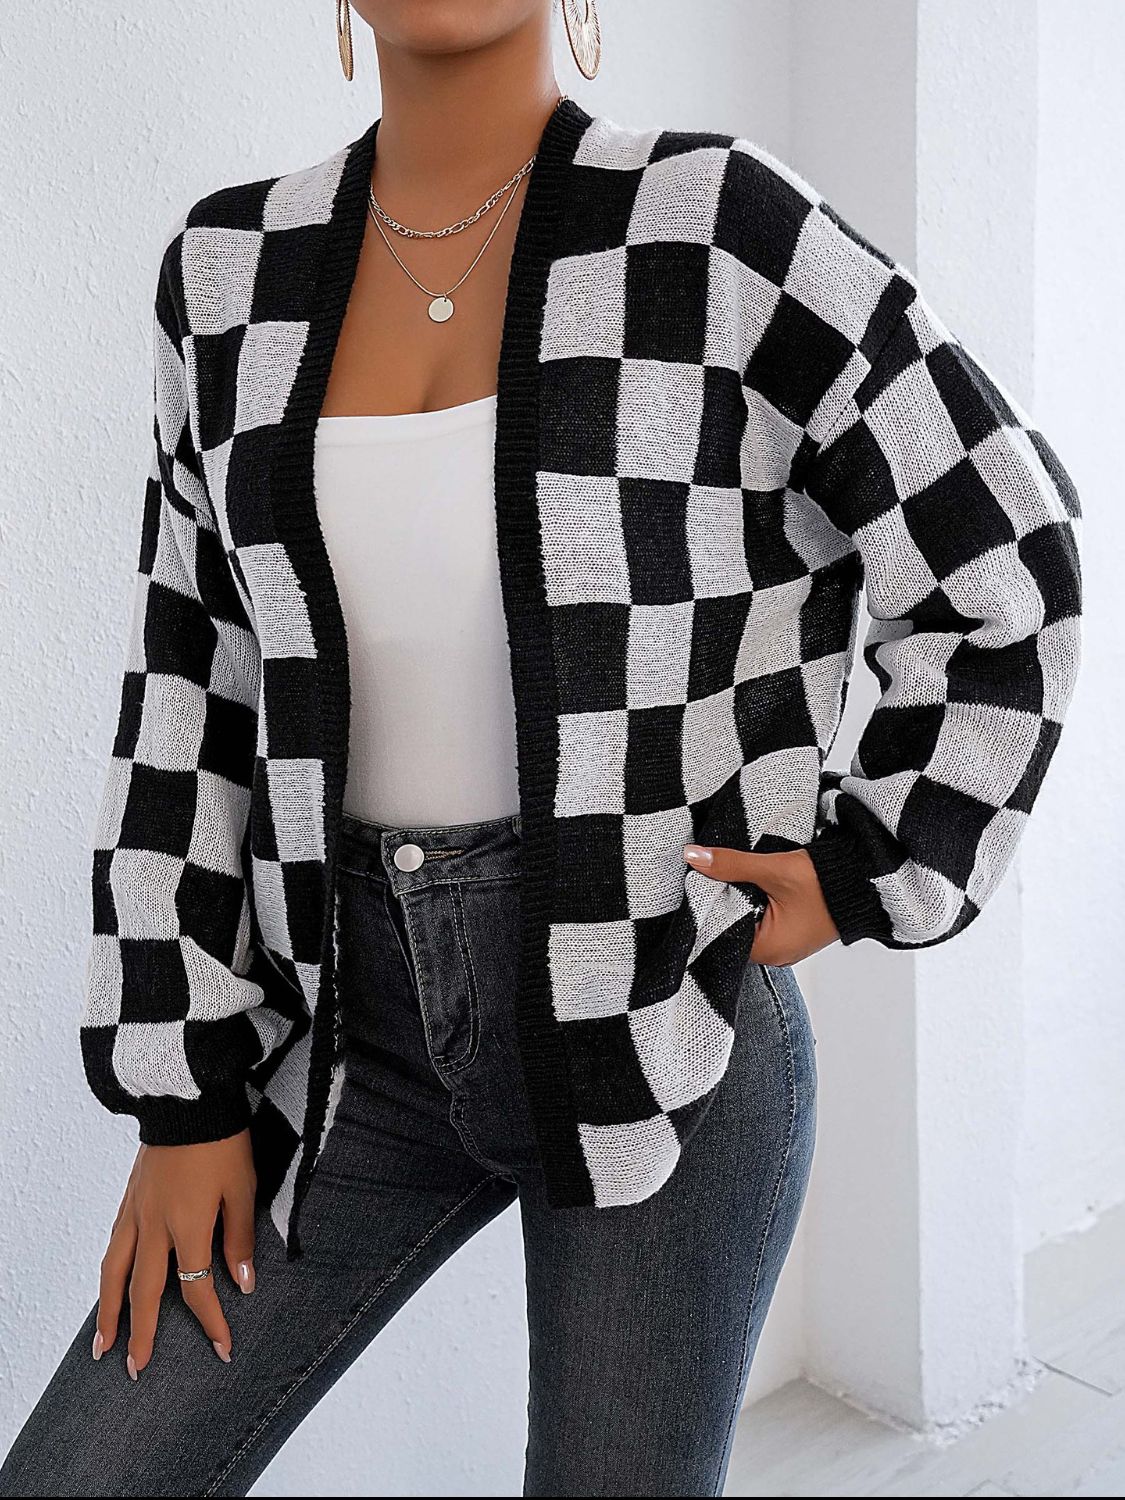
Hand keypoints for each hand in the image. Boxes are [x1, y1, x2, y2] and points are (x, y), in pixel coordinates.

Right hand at [93, 1130, 255, 1377]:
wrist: (188, 1098)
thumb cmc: (222, 1141)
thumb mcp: (242, 1188)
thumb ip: (239, 1237)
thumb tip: (243, 1283)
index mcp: (187, 1226)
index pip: (197, 1288)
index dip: (210, 1321)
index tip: (222, 1348)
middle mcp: (154, 1225)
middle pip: (142, 1292)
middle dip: (142, 1334)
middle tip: (137, 1369)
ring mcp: (135, 1212)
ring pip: (114, 1273)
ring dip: (108, 1312)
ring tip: (103, 1344)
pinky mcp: (129, 1198)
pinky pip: (112, 1246)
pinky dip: (107, 1275)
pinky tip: (109, 1286)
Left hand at [683, 844, 839, 965]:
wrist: (867, 880)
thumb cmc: (827, 883)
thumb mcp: (773, 869)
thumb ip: (731, 864)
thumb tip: (694, 856)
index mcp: (768, 951)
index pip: (718, 930)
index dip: (708, 903)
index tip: (700, 880)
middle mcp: (775, 955)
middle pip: (731, 926)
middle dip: (722, 900)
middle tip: (713, 874)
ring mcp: (784, 945)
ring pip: (746, 920)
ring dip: (739, 899)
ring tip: (734, 877)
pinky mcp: (792, 932)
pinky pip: (762, 919)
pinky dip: (754, 902)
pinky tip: (752, 884)